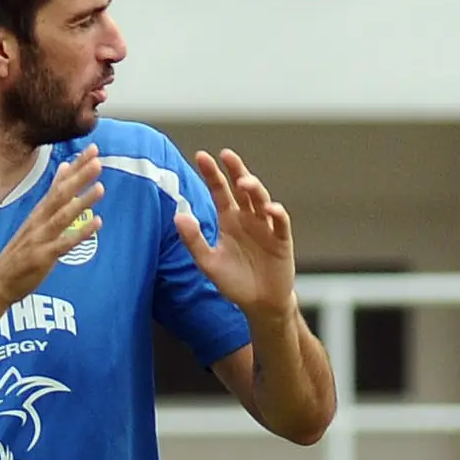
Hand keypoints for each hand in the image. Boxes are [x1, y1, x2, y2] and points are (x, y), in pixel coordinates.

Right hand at [0, 146, 105, 307]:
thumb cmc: (19, 254)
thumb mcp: (34, 223)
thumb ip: (50, 200)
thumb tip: (63, 173)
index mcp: (38, 213)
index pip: (58, 185)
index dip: (75, 167)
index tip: (92, 150)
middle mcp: (39, 222)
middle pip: (60, 195)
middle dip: (79, 177)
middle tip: (96, 159)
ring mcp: (40, 239)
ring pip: (63, 216)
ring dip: (82, 201)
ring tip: (100, 186)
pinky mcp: (43, 257)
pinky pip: (64, 243)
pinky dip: (80, 233)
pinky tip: (97, 223)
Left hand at [175, 147, 297, 321]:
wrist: (260, 304)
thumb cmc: (235, 282)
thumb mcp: (208, 263)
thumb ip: (193, 240)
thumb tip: (178, 215)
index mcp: (229, 220)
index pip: (219, 191)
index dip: (212, 174)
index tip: (202, 156)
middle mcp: (247, 218)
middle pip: (241, 189)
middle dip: (235, 170)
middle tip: (226, 155)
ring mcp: (265, 227)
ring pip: (261, 200)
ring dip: (254, 189)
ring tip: (244, 182)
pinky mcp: (281, 240)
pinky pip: (280, 223)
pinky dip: (276, 213)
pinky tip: (268, 208)